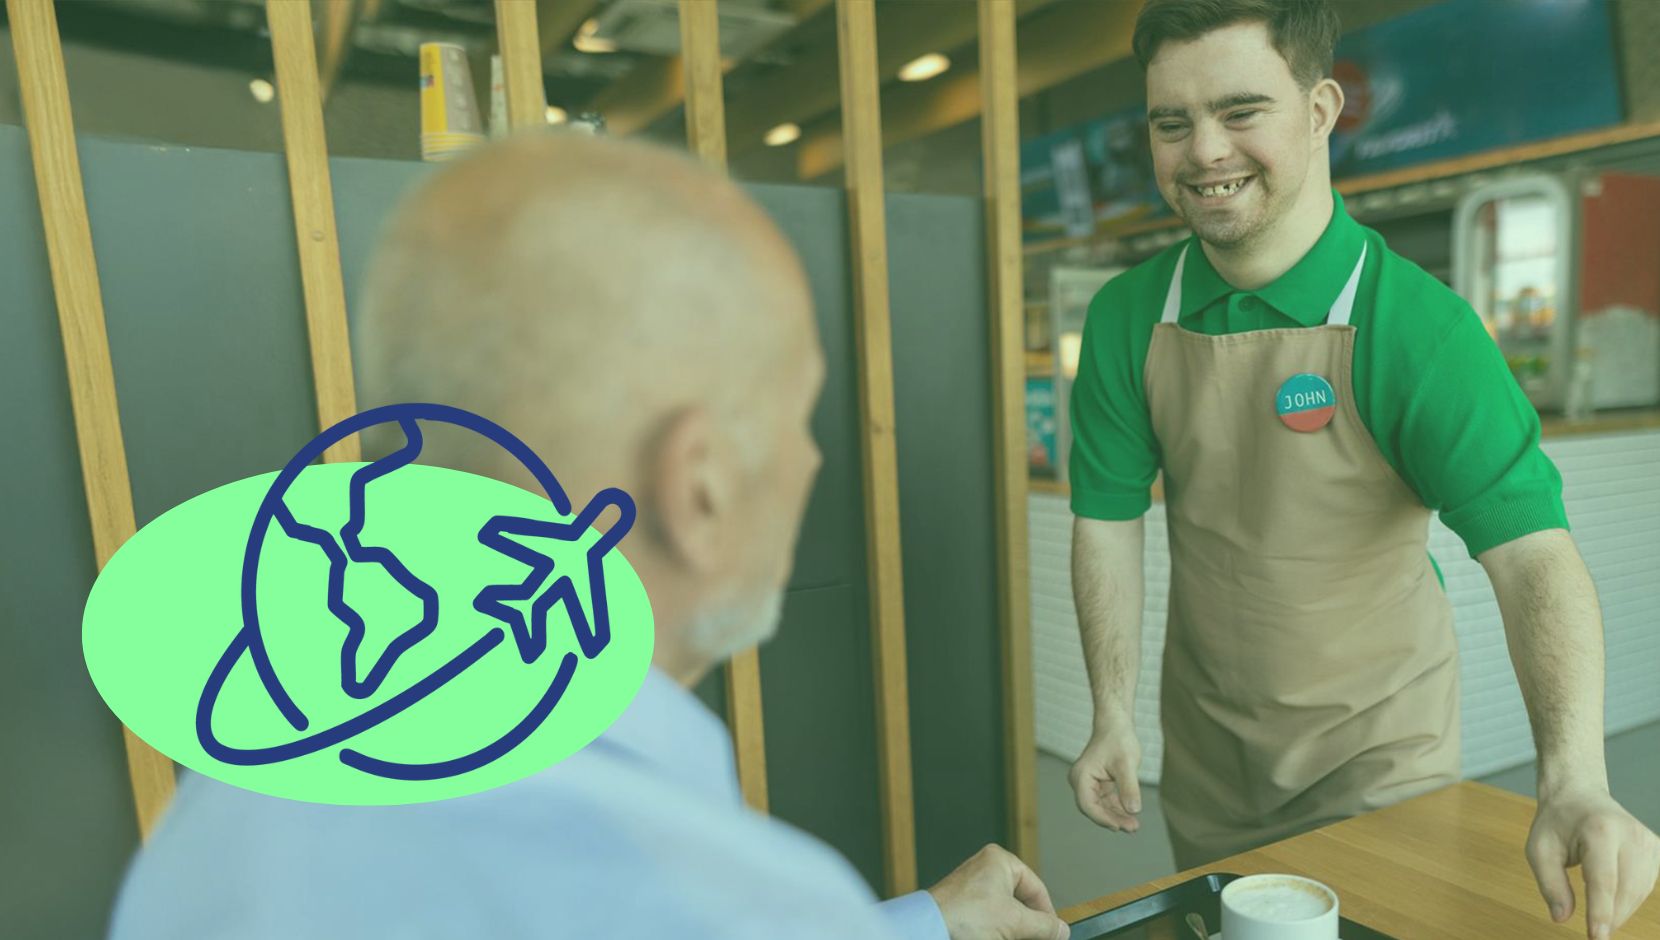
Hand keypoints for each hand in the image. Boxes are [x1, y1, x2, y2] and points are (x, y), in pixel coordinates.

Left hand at [926, 844, 1068, 939]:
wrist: (928, 930)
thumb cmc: (963, 916)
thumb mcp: (1014, 922)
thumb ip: (1043, 926)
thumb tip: (1061, 930)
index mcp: (999, 861)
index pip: (1036, 888)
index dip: (1048, 914)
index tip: (1055, 934)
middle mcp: (985, 870)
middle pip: (1021, 901)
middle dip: (1029, 925)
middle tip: (1038, 939)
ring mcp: (972, 888)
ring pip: (1005, 912)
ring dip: (1014, 929)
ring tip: (1018, 938)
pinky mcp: (962, 907)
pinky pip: (988, 918)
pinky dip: (998, 930)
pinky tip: (999, 937)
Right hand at [1068, 720, 1141, 831]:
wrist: (1116, 724)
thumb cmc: (1119, 740)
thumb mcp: (1126, 764)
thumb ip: (1129, 787)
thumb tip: (1134, 811)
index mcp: (1081, 776)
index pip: (1088, 805)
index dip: (1104, 818)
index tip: (1121, 827)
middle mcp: (1081, 781)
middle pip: (1093, 808)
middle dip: (1112, 819)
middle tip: (1133, 828)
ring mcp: (1088, 783)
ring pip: (1100, 807)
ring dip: (1116, 816)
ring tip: (1134, 825)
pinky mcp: (1098, 784)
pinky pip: (1106, 801)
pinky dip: (1117, 808)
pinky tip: (1130, 814)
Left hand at [1526, 787, 1659, 937]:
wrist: (1579, 795)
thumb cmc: (1557, 823)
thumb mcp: (1539, 850)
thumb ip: (1550, 884)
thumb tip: (1561, 918)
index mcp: (1599, 830)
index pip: (1604, 880)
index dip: (1601, 912)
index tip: (1597, 938)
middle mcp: (1630, 833)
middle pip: (1626, 890)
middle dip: (1610, 917)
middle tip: (1594, 933)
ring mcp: (1647, 840)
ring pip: (1640, 891)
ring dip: (1620, 910)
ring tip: (1598, 913)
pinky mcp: (1655, 848)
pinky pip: (1647, 885)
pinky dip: (1630, 899)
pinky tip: (1612, 896)